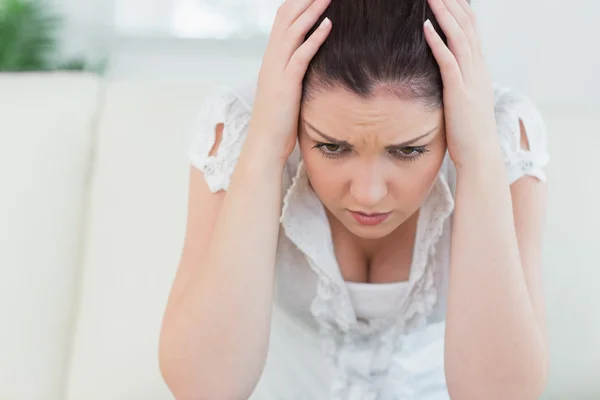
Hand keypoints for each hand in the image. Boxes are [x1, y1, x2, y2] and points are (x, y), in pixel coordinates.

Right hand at [247, 0, 331, 164]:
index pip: (282, 21)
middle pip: (286, 18)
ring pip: (293, 31)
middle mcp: (271, 60)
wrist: (264, 145)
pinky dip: (315, 38)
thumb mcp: (285, 92)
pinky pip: (301, 55)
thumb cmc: (278, 123)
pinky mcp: (286, 84)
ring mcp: (276, 71)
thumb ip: (292, 74)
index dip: (297, 3)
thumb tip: (307, 66)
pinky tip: (328, 25)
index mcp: (271, 60)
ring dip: (312, 10)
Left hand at [424, 0, 500, 168]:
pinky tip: (426, 27)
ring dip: (445, 15)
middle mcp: (478, 69)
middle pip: (467, 27)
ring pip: (459, 37)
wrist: (480, 154)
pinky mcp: (459, 91)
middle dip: (453, 4)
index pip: (471, 31)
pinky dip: (438, 41)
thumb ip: (458, 83)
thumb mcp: (465, 101)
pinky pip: (448, 60)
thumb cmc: (469, 132)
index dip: (460, 11)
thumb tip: (445, 76)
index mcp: (479, 70)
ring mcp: (470, 79)